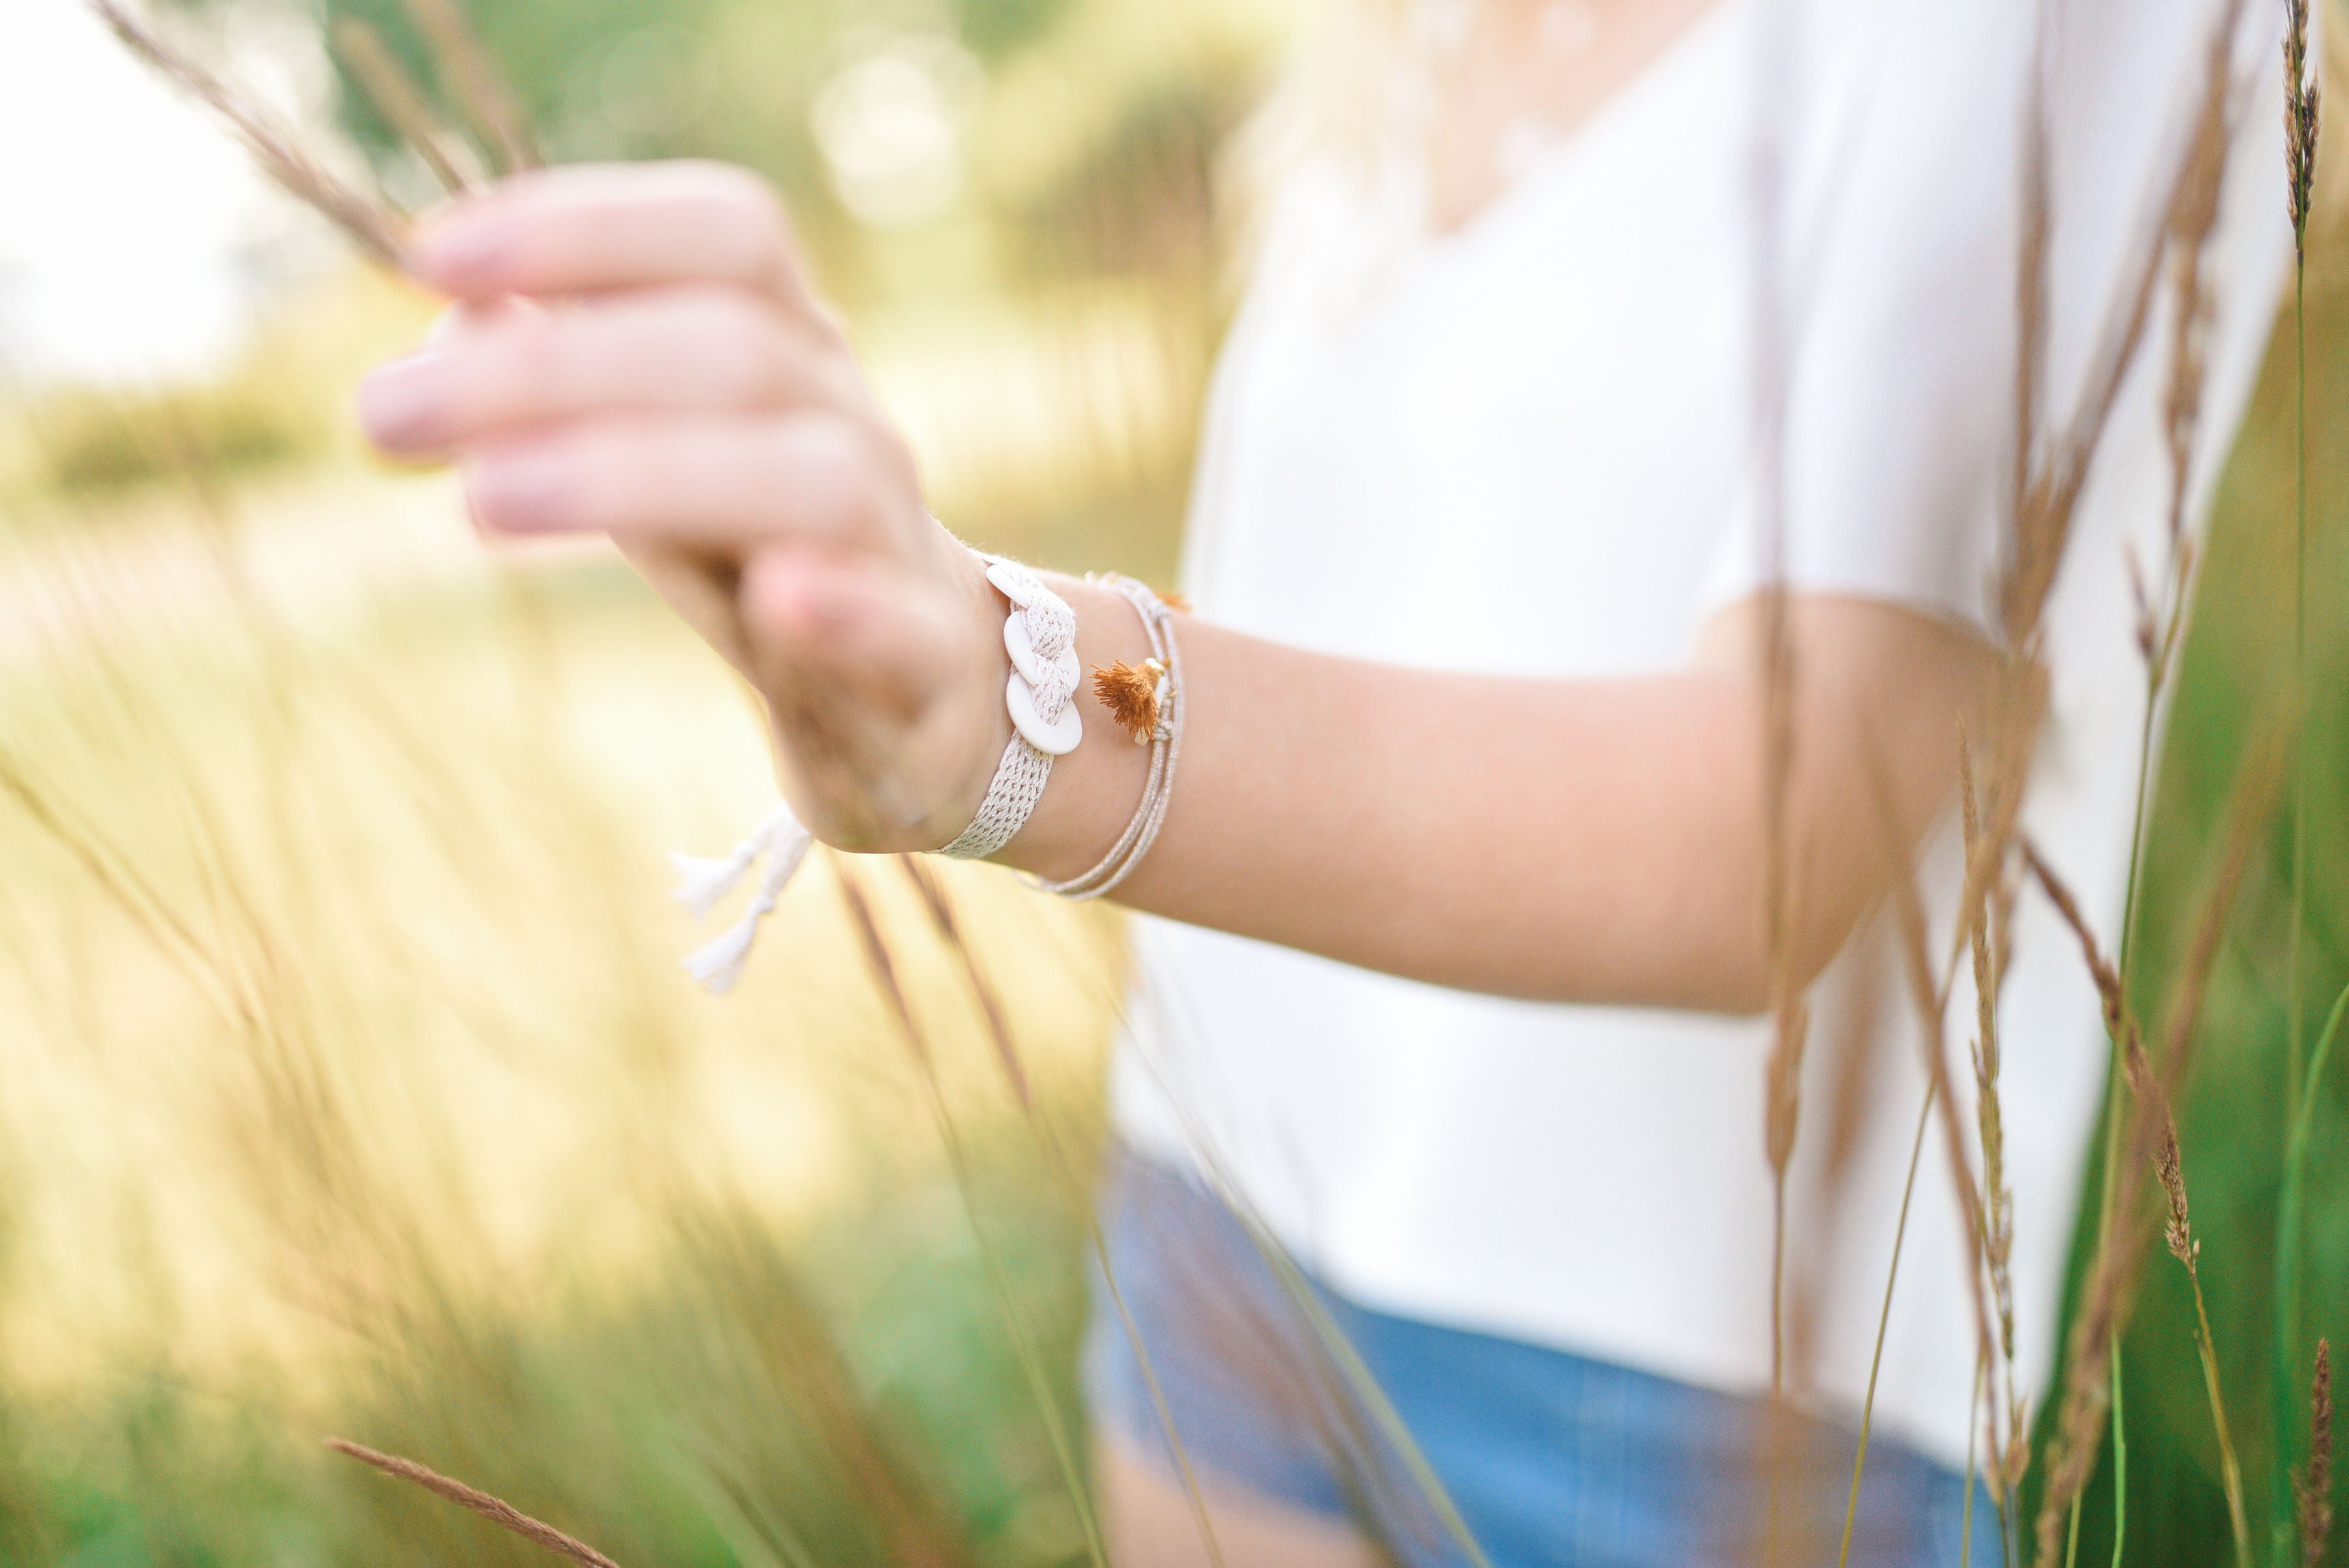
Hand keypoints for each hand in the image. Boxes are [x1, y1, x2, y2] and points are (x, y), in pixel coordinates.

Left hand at [356, 161, 1010, 850]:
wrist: (936, 703)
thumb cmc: (772, 558)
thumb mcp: (662, 460)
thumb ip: (569, 391)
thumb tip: (449, 315)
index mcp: (792, 352)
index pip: (727, 234)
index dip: (586, 225)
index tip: (427, 257)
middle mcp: (850, 425)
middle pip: (736, 349)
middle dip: (552, 368)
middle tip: (381, 415)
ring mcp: (895, 544)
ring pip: (814, 474)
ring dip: (645, 470)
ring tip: (485, 502)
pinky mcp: (925, 669)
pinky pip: (904, 626)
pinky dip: (846, 607)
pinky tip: (782, 600)